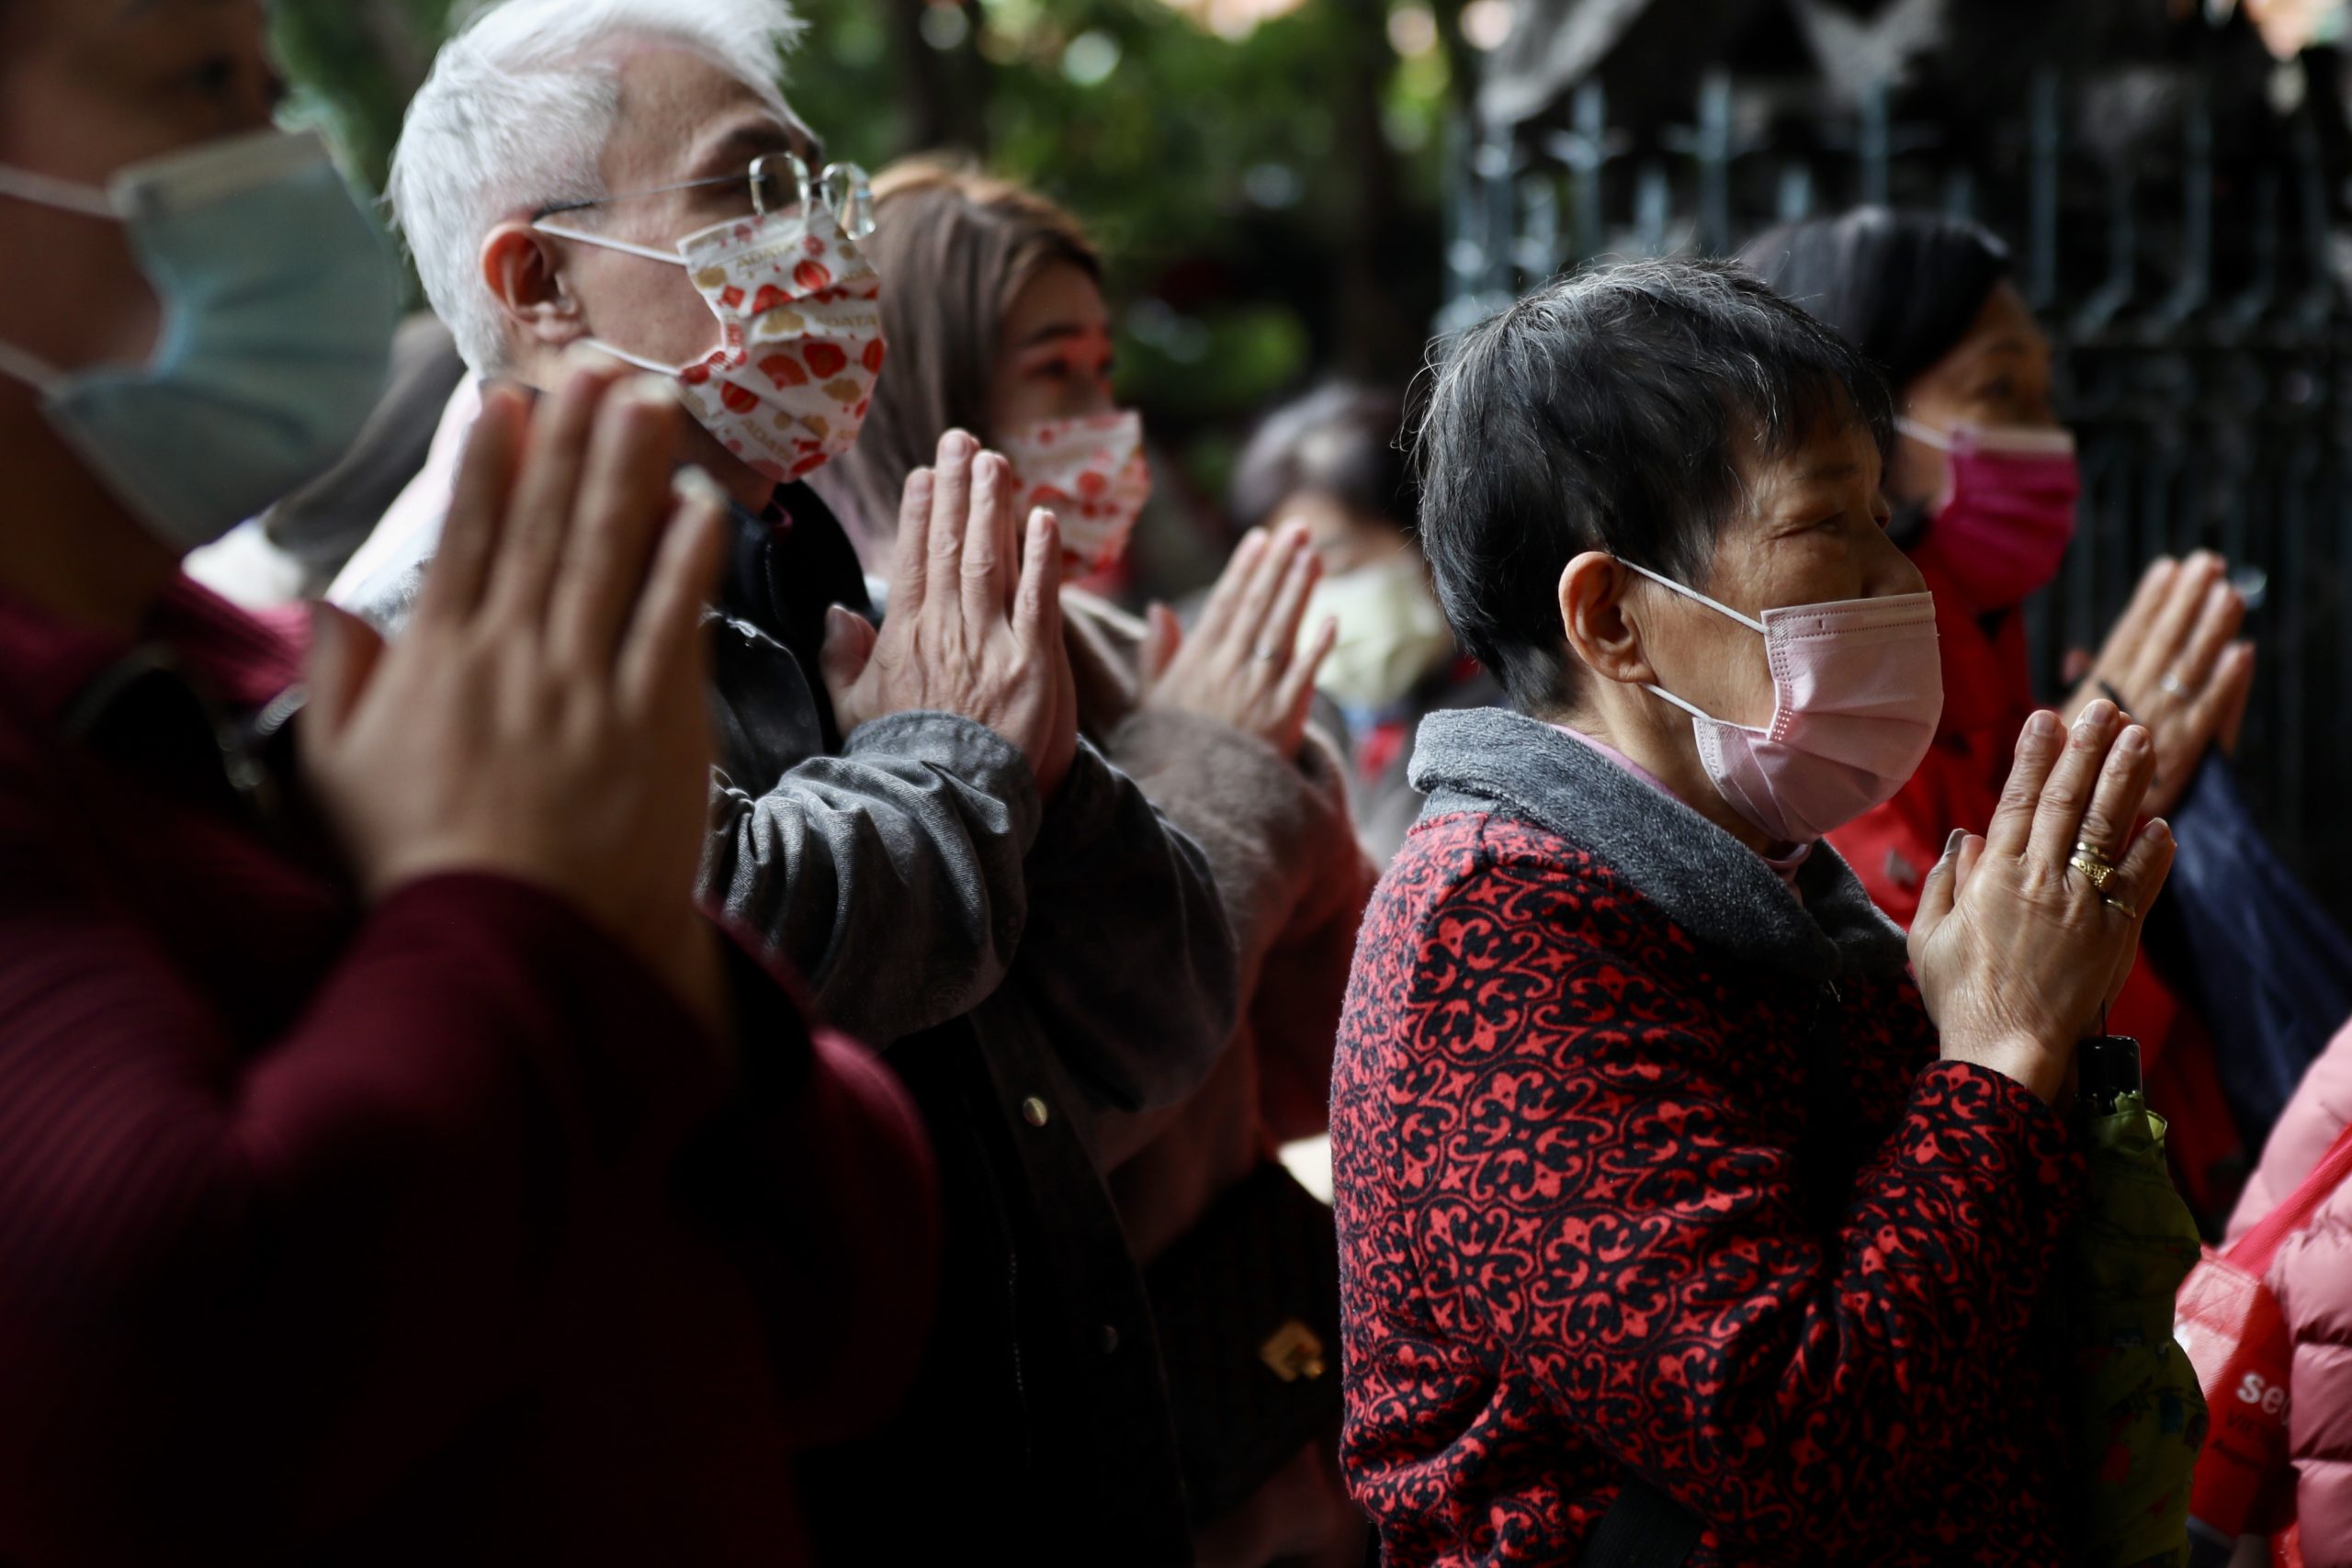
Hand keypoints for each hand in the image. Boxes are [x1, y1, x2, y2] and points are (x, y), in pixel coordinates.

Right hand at [301, 361, 731, 1030]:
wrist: (519, 948)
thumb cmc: (425, 869)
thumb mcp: (339, 779)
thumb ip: (337, 685)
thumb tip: (332, 606)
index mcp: (439, 663)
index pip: (466, 539)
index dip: (486, 463)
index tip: (503, 401)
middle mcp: (515, 657)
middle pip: (547, 526)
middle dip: (572, 440)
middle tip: (594, 365)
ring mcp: (589, 685)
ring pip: (612, 556)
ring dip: (632, 472)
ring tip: (650, 401)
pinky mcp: (657, 722)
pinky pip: (675, 622)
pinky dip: (688, 559)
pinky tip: (705, 503)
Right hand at [821, 429, 1076, 796]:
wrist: (942, 805)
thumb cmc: (896, 762)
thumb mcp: (850, 709)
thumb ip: (841, 658)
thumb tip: (837, 611)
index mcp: (904, 636)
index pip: (912, 558)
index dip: (920, 510)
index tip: (925, 473)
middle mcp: (945, 629)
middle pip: (952, 543)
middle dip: (956, 486)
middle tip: (962, 440)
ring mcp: (990, 644)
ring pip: (991, 558)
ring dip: (994, 504)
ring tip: (996, 460)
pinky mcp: (1032, 665)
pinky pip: (1039, 599)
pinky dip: (1042, 556)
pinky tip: (1044, 518)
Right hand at [1139, 523, 1335, 759]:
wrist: (1199, 801)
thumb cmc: (1174, 749)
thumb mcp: (1151, 702)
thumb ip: (1157, 654)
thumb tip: (1159, 610)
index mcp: (1197, 662)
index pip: (1226, 603)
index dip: (1245, 567)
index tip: (1261, 537)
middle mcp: (1230, 670)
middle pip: (1260, 606)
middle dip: (1279, 564)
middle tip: (1299, 528)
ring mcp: (1259, 692)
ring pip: (1284, 631)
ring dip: (1301, 590)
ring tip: (1315, 556)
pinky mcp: (1285, 717)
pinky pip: (1305, 675)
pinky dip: (1319, 647)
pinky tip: (1332, 619)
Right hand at [1909, 701, 2177, 1103]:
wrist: (2005, 1049)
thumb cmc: (1958, 996)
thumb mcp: (1927, 936)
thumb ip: (1945, 881)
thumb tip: (1966, 838)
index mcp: (1993, 877)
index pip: (2018, 800)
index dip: (2034, 756)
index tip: (2045, 718)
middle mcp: (2041, 881)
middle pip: (2070, 801)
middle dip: (2087, 749)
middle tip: (2104, 708)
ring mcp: (2081, 906)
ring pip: (2108, 829)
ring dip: (2126, 780)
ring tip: (2141, 738)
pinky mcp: (2113, 935)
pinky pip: (2139, 884)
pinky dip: (2153, 853)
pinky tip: (2161, 824)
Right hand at [2067, 551, 2255, 814]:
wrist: (2073, 858)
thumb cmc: (2063, 796)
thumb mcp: (2057, 737)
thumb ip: (2073, 698)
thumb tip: (2077, 657)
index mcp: (2092, 706)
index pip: (2123, 644)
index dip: (2146, 606)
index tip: (2165, 570)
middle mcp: (2125, 714)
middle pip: (2158, 650)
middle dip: (2183, 604)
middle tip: (2207, 563)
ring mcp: (2157, 737)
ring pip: (2185, 677)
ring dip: (2208, 632)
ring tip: (2228, 592)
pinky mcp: (2183, 766)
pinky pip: (2208, 722)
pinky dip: (2226, 688)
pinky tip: (2241, 655)